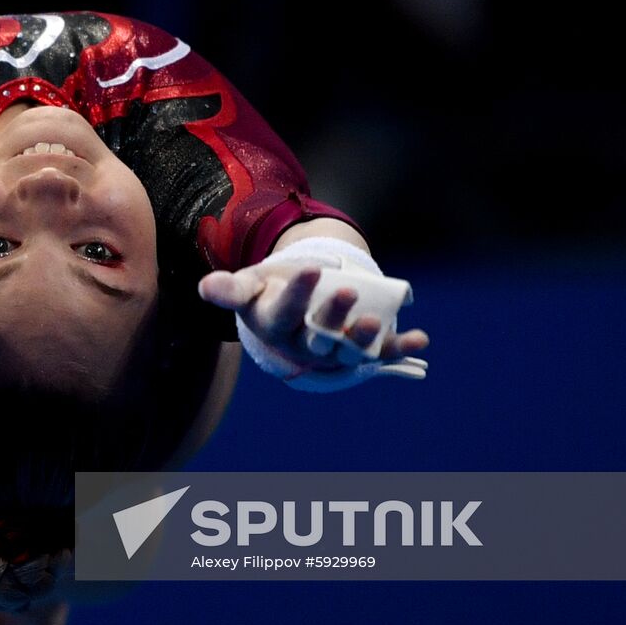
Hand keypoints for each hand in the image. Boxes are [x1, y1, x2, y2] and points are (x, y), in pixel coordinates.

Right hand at [198, 263, 429, 377]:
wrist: (295, 304)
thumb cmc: (268, 291)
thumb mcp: (249, 285)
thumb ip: (230, 289)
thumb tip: (205, 288)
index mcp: (275, 325)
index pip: (284, 313)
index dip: (296, 295)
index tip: (310, 270)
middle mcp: (304, 343)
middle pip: (318, 337)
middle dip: (333, 318)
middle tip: (347, 293)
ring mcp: (333, 349)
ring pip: (348, 350)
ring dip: (364, 339)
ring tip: (375, 322)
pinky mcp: (359, 349)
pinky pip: (380, 353)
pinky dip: (400, 348)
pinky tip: (420, 338)